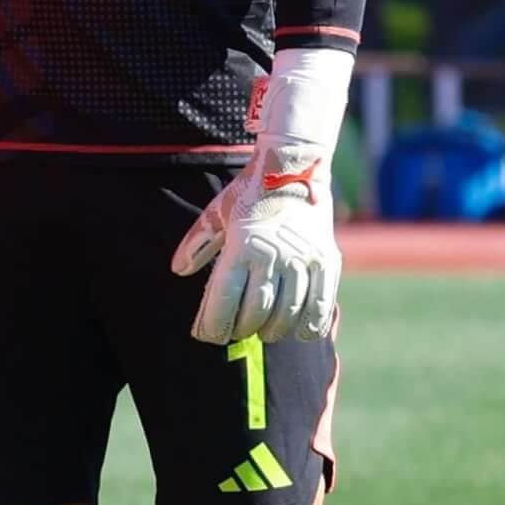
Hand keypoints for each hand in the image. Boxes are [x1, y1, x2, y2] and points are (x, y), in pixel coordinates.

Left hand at [174, 155, 342, 343]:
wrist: (294, 168)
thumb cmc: (249, 194)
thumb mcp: (217, 213)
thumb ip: (197, 242)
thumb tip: (178, 270)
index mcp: (242, 246)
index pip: (225, 298)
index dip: (214, 323)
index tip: (208, 336)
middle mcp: (274, 256)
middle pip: (256, 311)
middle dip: (242, 329)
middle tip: (236, 333)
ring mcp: (303, 260)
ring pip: (289, 312)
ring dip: (274, 330)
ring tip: (264, 333)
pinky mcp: (327, 261)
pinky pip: (321, 303)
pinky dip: (312, 324)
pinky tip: (301, 333)